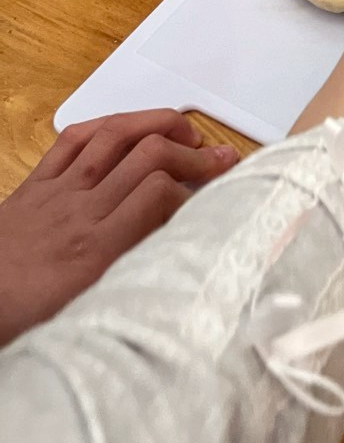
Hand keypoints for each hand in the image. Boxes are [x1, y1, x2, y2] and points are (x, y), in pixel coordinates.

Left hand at [0, 110, 237, 344]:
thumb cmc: (24, 319)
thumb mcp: (91, 314)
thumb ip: (135, 282)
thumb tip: (179, 259)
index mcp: (94, 252)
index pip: (160, 194)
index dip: (195, 191)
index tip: (212, 202)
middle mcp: (79, 212)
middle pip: (148, 155)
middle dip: (194, 151)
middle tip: (220, 158)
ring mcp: (56, 192)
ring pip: (115, 135)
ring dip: (158, 124)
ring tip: (186, 131)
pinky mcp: (35, 184)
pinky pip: (74, 138)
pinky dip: (108, 125)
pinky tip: (130, 128)